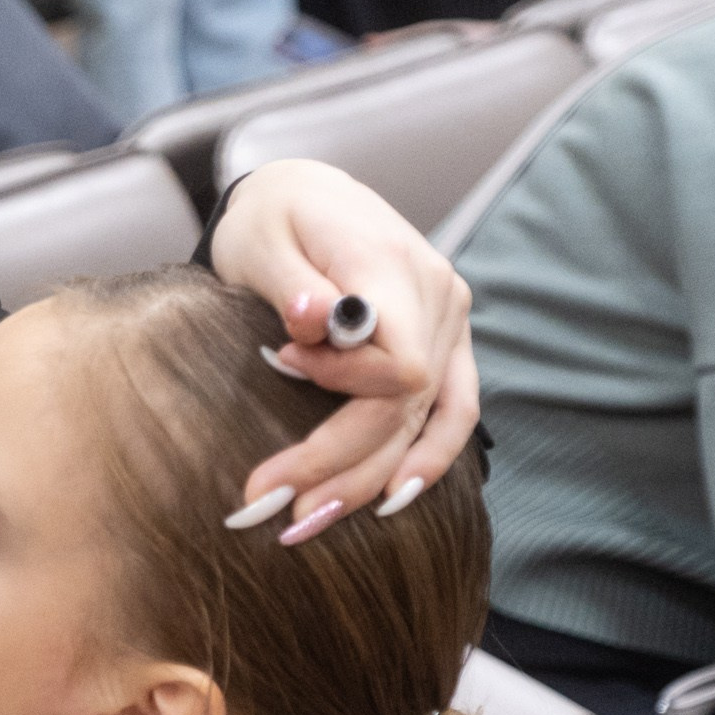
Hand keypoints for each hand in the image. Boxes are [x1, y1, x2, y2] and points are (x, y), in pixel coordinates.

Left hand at [208, 160, 477, 532]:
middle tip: (263, 505)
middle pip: (408, 404)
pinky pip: (453, 412)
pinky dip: (428, 459)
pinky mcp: (446, 343)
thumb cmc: (272, 217)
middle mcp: (439, 295)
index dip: (343, 384)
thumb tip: (314, 323)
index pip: (397, 360)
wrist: (303, 194)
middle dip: (339, 462)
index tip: (280, 364)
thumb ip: (289, 283)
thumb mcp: (261, 237)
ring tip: (310, 521)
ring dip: (373, 478)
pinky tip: (391, 501)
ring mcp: (450, 321)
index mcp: (393, 263)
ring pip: (429, 421)